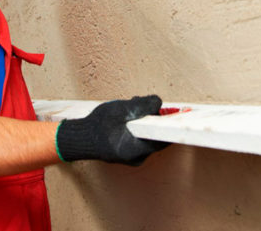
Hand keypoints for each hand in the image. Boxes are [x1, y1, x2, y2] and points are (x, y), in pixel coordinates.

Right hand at [56, 95, 170, 165]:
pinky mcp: (132, 152)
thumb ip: (141, 106)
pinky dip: (140, 125)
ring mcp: (135, 156)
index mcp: (134, 149)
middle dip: (153, 117)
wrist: (82, 137)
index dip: (171, 122)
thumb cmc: (97, 125)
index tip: (178, 111)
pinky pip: (143, 137)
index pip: (163, 137)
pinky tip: (129, 116)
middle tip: (142, 103)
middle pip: (157, 135)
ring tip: (131, 107)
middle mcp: (138, 157)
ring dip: (146, 119)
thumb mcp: (119, 109)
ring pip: (150, 135)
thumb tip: (159, 103)